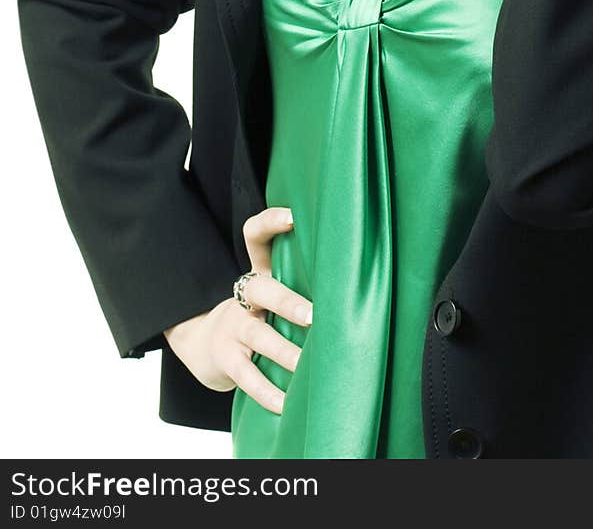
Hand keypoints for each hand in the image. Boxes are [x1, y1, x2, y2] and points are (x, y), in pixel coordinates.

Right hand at [162, 206, 311, 415]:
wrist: (204, 347)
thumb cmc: (258, 315)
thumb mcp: (272, 293)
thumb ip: (301, 281)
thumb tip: (358, 276)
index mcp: (260, 274)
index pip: (255, 237)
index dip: (270, 223)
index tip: (294, 217)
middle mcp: (244, 297)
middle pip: (261, 289)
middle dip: (287, 301)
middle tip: (313, 316)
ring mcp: (232, 328)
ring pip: (258, 336)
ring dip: (285, 352)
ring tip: (307, 364)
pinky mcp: (226, 360)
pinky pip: (246, 377)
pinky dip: (267, 392)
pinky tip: (285, 404)